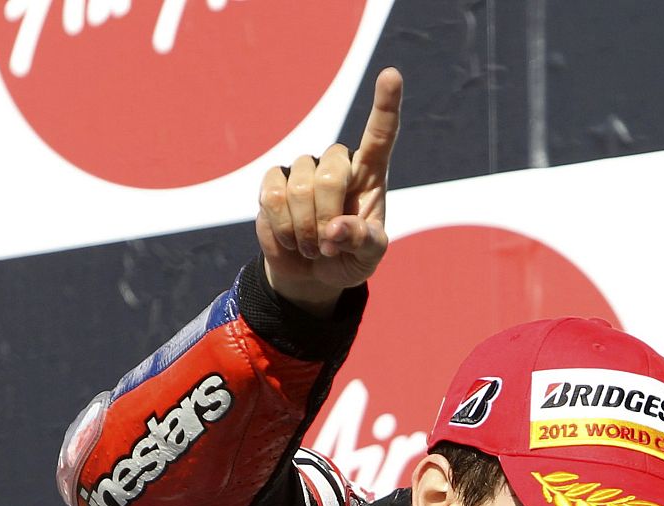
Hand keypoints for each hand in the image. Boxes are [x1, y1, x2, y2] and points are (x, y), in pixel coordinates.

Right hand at [256, 67, 402, 314]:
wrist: (313, 273)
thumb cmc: (350, 258)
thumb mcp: (369, 257)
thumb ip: (362, 242)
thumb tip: (335, 229)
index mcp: (370, 175)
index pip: (380, 135)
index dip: (385, 105)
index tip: (391, 75)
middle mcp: (337, 164)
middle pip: (331, 172)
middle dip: (328, 216)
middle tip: (328, 245)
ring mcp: (303, 170)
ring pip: (300, 187)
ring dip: (305, 229)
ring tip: (312, 245)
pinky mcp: (274, 183)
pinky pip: (272, 196)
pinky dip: (282, 227)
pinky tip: (290, 239)